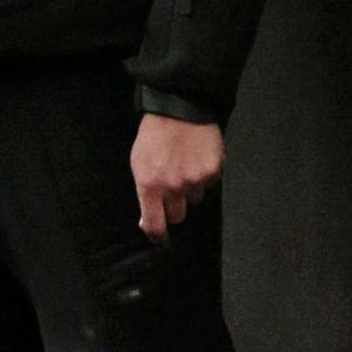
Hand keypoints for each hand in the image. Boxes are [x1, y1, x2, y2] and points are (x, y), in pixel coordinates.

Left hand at [131, 113, 223, 241]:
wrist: (178, 112)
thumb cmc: (153, 138)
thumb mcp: (138, 165)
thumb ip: (144, 192)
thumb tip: (147, 219)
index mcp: (149, 187)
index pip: (155, 224)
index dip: (159, 236)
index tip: (162, 239)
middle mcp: (173, 188)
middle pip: (178, 216)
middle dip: (174, 209)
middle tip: (172, 194)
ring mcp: (195, 180)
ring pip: (195, 200)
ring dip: (189, 190)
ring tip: (184, 168)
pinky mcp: (213, 171)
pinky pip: (209, 184)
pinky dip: (203, 177)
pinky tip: (196, 160)